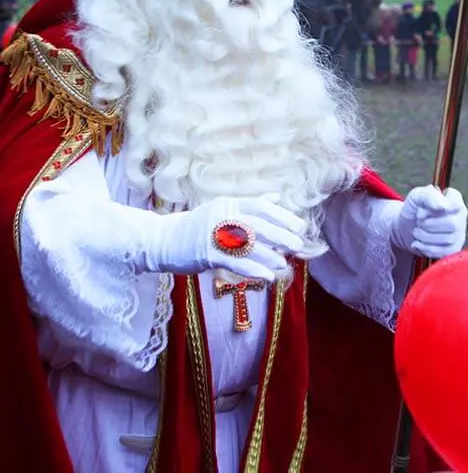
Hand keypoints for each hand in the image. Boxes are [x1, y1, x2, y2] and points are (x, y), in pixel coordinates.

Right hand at [139, 195, 305, 282]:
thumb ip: (249, 205)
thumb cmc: (197, 226)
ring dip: (269, 254)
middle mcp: (222, 216)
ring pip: (247, 244)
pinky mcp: (205, 254)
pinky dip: (253, 269)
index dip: (282, 215)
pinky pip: (234, 262)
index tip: (300, 225)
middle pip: (257, 224)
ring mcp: (213, 234)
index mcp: (228, 203)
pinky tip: (268, 276)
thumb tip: (275, 197)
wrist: (162, 240)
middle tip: (298, 244)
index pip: (260, 206)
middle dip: (280, 234)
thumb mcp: (222, 210)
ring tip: (284, 263)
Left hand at [389, 185, 466, 258]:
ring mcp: (460, 233)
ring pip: (449, 239)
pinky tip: (418, 243)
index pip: (456, 205)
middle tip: (418, 222)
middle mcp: (461, 215)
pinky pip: (445, 252)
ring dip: (426, 237)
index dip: (435, 211)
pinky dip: (427, 248)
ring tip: (416, 232)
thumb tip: (443, 207)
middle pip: (453, 224)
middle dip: (429, 225)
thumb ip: (428, 196)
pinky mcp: (454, 248)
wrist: (406, 227)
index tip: (420, 212)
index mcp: (454, 199)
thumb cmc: (414, 209)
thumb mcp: (416, 197)